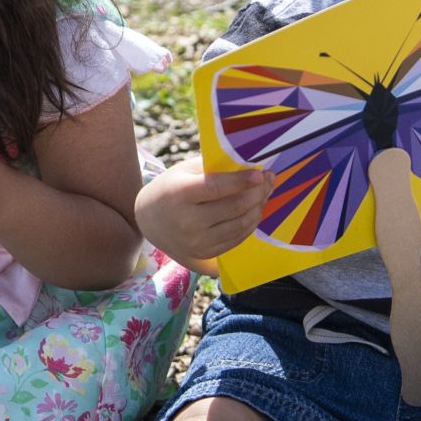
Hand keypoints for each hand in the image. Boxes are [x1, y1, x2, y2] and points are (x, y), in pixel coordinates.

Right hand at [133, 156, 272, 272]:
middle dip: (257, 192)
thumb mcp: (185, 172)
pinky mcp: (205, 254)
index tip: (260, 174)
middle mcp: (186, 221)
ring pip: (240, 224)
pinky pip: (237, 238)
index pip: (216, 187)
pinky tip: (255, 209)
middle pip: (234, 207)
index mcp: (178, 195)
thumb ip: (213, 169)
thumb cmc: (172, 188)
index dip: (241, 181)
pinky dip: (250, 223)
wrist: (151, 221)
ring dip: (258, 207)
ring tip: (264, 193)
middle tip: (269, 179)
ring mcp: (196, 242)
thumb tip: (249, 166)